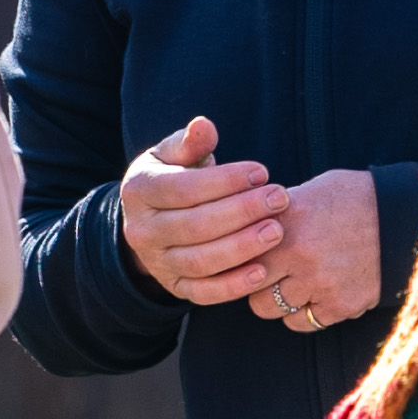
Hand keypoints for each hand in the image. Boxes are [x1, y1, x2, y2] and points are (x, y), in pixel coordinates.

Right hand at [119, 117, 291, 304]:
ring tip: (276, 231)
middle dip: (241, 212)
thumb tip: (204, 125)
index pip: (183, 188)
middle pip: (194, 225)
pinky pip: (204, 293)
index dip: (225, 180)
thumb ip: (191, 143)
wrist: (154, 220)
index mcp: (139, 191)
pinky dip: (233, 286)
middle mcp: (141, 230)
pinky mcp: (175, 287)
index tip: (262, 171)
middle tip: (279, 199)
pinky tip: (263, 272)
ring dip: (242, 248)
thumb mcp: (174, 155)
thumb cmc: (174, 178)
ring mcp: (157, 262)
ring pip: (201, 261)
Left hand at [244, 169, 384, 335]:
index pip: (236, 249)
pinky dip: (303, 314)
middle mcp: (296, 251)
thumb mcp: (311, 191)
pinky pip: (301, 323)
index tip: (240, 256)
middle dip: (251, 281)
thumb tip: (242, 224)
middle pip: (247, 283)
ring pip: (269, 308)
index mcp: (284, 219)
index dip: (235, 255)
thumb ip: (275, 211)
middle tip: (265, 274)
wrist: (405, 219)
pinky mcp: (339, 305)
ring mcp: (318, 281)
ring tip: (292, 285)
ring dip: (276, 299)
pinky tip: (315, 296)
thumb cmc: (355, 199)